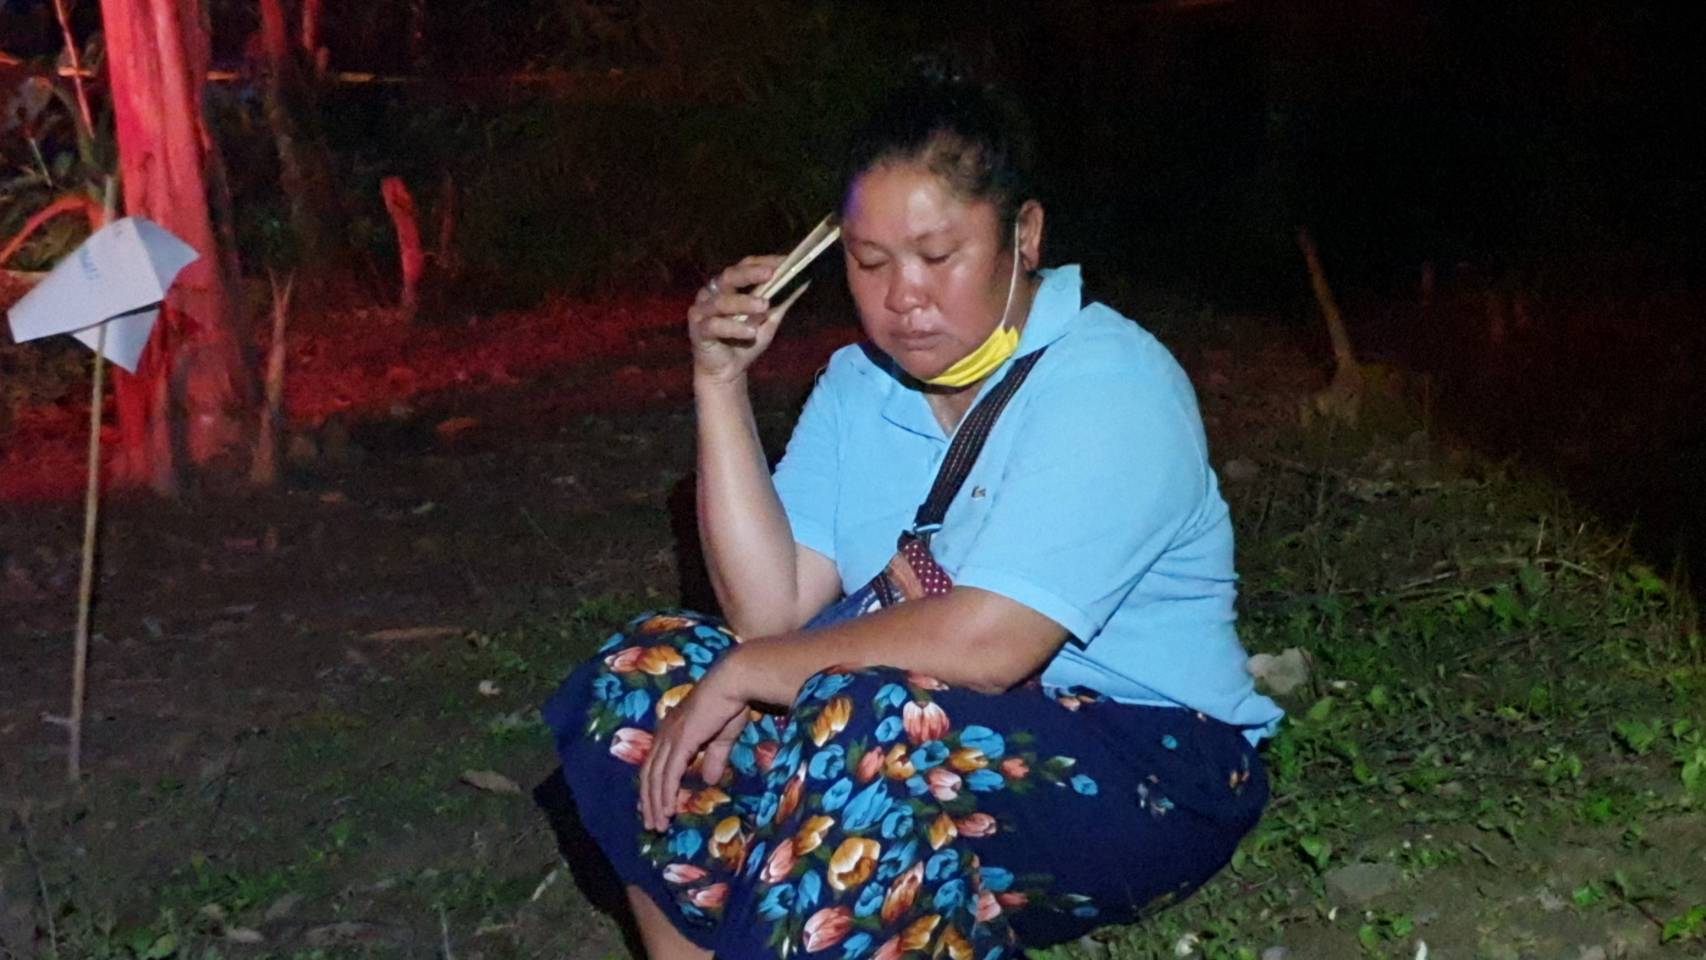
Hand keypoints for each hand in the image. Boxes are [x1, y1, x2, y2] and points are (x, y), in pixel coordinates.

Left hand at [638, 662, 750, 831]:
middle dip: (649, 801)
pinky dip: (666, 794)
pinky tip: (668, 810)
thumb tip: (711, 780)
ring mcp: (671, 737)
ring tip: (659, 825)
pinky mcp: (681, 742)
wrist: (733, 682)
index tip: (652, 807)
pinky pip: (669, 774)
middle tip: (651, 825)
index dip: (652, 787)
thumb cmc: (731, 702)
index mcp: (672, 729)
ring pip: (655, 778)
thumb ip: (715, 757)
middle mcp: (665, 734)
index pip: (654, 763)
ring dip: (656, 803)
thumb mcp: (722, 736)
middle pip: (649, 774)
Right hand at [687, 256, 806, 385]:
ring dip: (743, 302)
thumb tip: (804, 281)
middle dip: (750, 274)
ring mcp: (702, 311)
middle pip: (729, 276)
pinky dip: (733, 328)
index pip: (744, 266)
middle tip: (771, 275)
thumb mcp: (769, 320)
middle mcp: (712, 293)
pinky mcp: (697, 330)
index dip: (763, 262)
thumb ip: (782, 301)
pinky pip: (714, 325)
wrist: (727, 372)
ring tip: (764, 307)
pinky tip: (750, 332)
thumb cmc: (745, 342)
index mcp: (728, 286)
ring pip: (721, 301)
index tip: (784, 262)